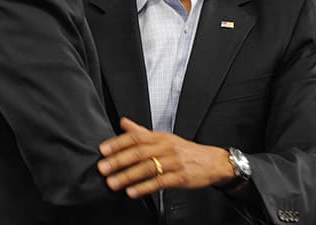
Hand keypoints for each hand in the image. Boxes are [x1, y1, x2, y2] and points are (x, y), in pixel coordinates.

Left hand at [97, 117, 234, 197]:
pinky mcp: (180, 177)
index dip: (118, 143)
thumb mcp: (163, 137)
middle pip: (139, 153)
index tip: (103, 150)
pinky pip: (160, 182)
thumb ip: (142, 131)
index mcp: (159, 137)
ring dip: (128, 176)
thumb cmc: (184, 150)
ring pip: (147, 168)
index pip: (135, 137)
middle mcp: (165, 147)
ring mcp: (173, 162)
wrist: (212, 161)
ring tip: (113, 183)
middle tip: (103, 168)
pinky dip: (144, 187)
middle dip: (119, 161)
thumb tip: (123, 122)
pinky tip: (132, 192)